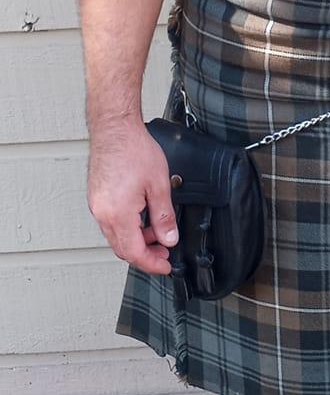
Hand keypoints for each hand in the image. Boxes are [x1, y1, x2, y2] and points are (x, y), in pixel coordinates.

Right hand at [88, 121, 177, 274]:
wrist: (114, 128)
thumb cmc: (134, 150)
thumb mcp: (159, 186)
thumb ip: (164, 217)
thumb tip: (169, 239)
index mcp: (118, 214)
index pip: (135, 253)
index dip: (152, 264)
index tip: (165, 266)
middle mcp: (103, 214)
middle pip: (123, 249)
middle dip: (145, 254)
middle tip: (164, 252)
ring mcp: (97, 206)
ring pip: (116, 237)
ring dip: (137, 240)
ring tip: (157, 232)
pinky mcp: (96, 198)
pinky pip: (111, 223)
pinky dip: (127, 228)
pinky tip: (142, 218)